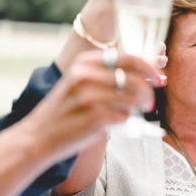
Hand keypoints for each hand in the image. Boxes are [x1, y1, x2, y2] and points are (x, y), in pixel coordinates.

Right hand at [24, 50, 159, 159]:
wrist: (37, 138)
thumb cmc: (65, 112)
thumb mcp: (80, 83)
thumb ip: (108, 75)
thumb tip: (148, 72)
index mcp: (85, 62)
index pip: (129, 58)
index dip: (149, 67)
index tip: (159, 77)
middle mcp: (86, 74)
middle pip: (135, 77)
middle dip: (149, 89)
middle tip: (149, 101)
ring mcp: (90, 95)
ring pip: (134, 97)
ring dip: (140, 106)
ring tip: (134, 112)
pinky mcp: (95, 116)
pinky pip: (125, 116)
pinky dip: (125, 120)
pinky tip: (114, 123)